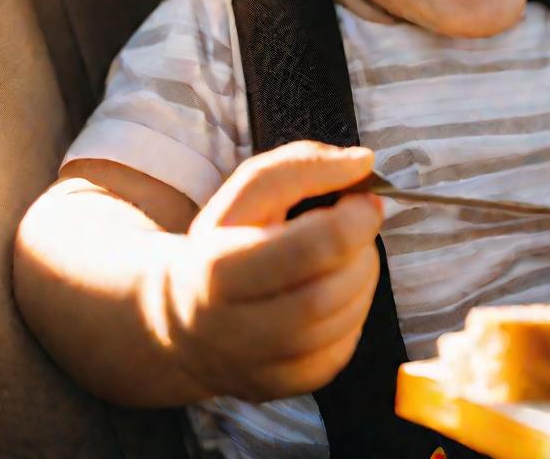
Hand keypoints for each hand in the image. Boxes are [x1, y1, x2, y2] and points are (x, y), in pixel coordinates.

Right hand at [142, 141, 383, 401]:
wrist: (184, 316)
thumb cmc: (228, 239)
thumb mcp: (250, 189)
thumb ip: (304, 165)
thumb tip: (363, 162)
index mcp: (220, 269)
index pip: (311, 249)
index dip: (355, 218)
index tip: (365, 198)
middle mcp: (234, 329)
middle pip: (330, 292)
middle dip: (361, 251)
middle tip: (358, 227)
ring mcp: (259, 368)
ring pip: (342, 322)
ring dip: (363, 278)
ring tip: (345, 256)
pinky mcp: (283, 388)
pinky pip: (343, 349)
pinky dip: (354, 312)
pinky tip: (335, 290)